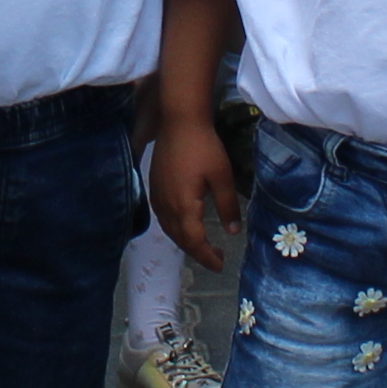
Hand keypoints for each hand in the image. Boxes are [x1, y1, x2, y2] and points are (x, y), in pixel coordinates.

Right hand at [150, 116, 243, 265]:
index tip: (220, 266)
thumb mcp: (222, 177)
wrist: (179, 121)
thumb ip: (227, 206)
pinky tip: (184, 225)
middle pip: (180, 239)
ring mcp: (157, 197)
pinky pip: (163, 218)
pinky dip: (175, 229)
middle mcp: (166, 206)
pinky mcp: (154, 187)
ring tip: (202, 245)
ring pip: (169, 229)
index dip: (206, 256)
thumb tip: (233, 232)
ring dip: (185, 241)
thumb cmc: (204, 147)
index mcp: (184, 206)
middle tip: (216, 258)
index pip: (194, 241)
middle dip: (197, 252)